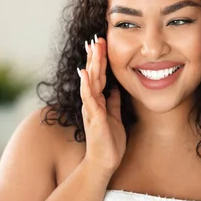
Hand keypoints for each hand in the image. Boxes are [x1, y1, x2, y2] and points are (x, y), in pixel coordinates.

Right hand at [78, 35, 125, 176]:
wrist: (104, 163)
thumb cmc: (110, 142)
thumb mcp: (115, 117)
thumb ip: (114, 103)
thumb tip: (116, 89)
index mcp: (99, 102)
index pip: (99, 77)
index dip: (100, 60)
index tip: (101, 43)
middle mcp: (92, 103)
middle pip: (93, 75)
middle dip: (95, 56)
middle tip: (96, 37)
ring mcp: (92, 109)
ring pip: (90, 82)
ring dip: (91, 64)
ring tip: (92, 48)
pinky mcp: (94, 118)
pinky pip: (90, 99)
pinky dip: (86, 85)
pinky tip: (85, 73)